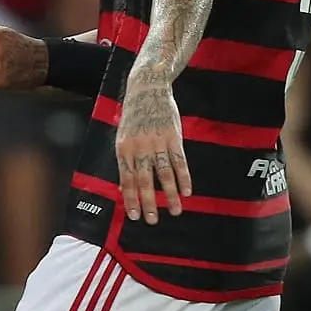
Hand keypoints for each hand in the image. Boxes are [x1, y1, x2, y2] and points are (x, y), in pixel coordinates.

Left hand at [113, 68, 191, 223]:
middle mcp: (139, 148)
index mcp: (123, 149)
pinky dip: (184, 178)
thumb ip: (125, 161)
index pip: (127, 180)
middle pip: (145, 181)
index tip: (134, 216)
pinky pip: (180, 162)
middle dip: (148, 203)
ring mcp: (157, 143)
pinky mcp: (173, 138)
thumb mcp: (123, 137)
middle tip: (152, 220)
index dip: (130, 199)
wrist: (147, 90)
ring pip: (164, 175)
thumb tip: (124, 187)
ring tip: (174, 211)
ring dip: (170, 195)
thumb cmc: (134, 117)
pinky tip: (187, 192)